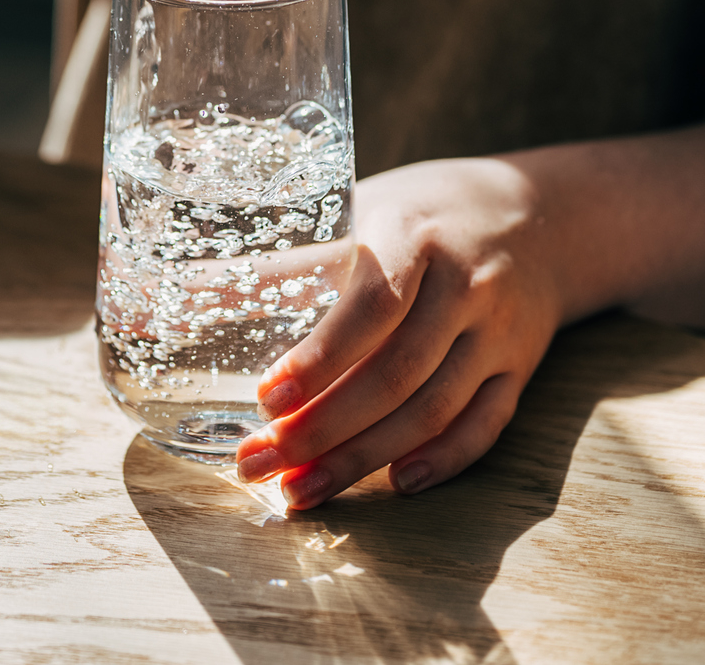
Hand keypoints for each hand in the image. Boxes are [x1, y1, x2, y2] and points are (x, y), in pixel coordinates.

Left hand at [234, 157, 568, 510]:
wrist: (540, 218)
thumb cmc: (420, 213)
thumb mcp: (355, 212)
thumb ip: (276, 264)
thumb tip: (164, 294)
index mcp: (415, 236)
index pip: (371, 305)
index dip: (320, 357)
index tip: (266, 397)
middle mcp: (465, 286)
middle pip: (396, 374)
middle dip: (323, 429)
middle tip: (258, 462)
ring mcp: (499, 333)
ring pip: (433, 410)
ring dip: (363, 459)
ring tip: (298, 492)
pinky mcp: (519, 370)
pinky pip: (486, 426)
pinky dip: (442, 461)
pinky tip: (393, 485)